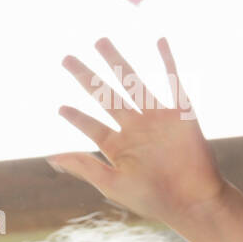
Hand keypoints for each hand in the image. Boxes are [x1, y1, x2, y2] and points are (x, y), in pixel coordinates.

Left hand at [48, 38, 229, 227]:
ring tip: (100, 41)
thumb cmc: (151, 198)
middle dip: (86, 78)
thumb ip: (84, 167)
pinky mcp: (180, 112)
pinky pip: (173, 81)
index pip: (92, 126)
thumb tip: (50, 158)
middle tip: (66, 59)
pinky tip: (159, 40)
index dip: (76, 117)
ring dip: (116, 61)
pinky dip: (168, 61)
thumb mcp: (112, 184)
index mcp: (118, 147)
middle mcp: (134, 128)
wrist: (191, 200)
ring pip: (132, 82)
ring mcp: (156, 117)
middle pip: (106, 96)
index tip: (60, 108)